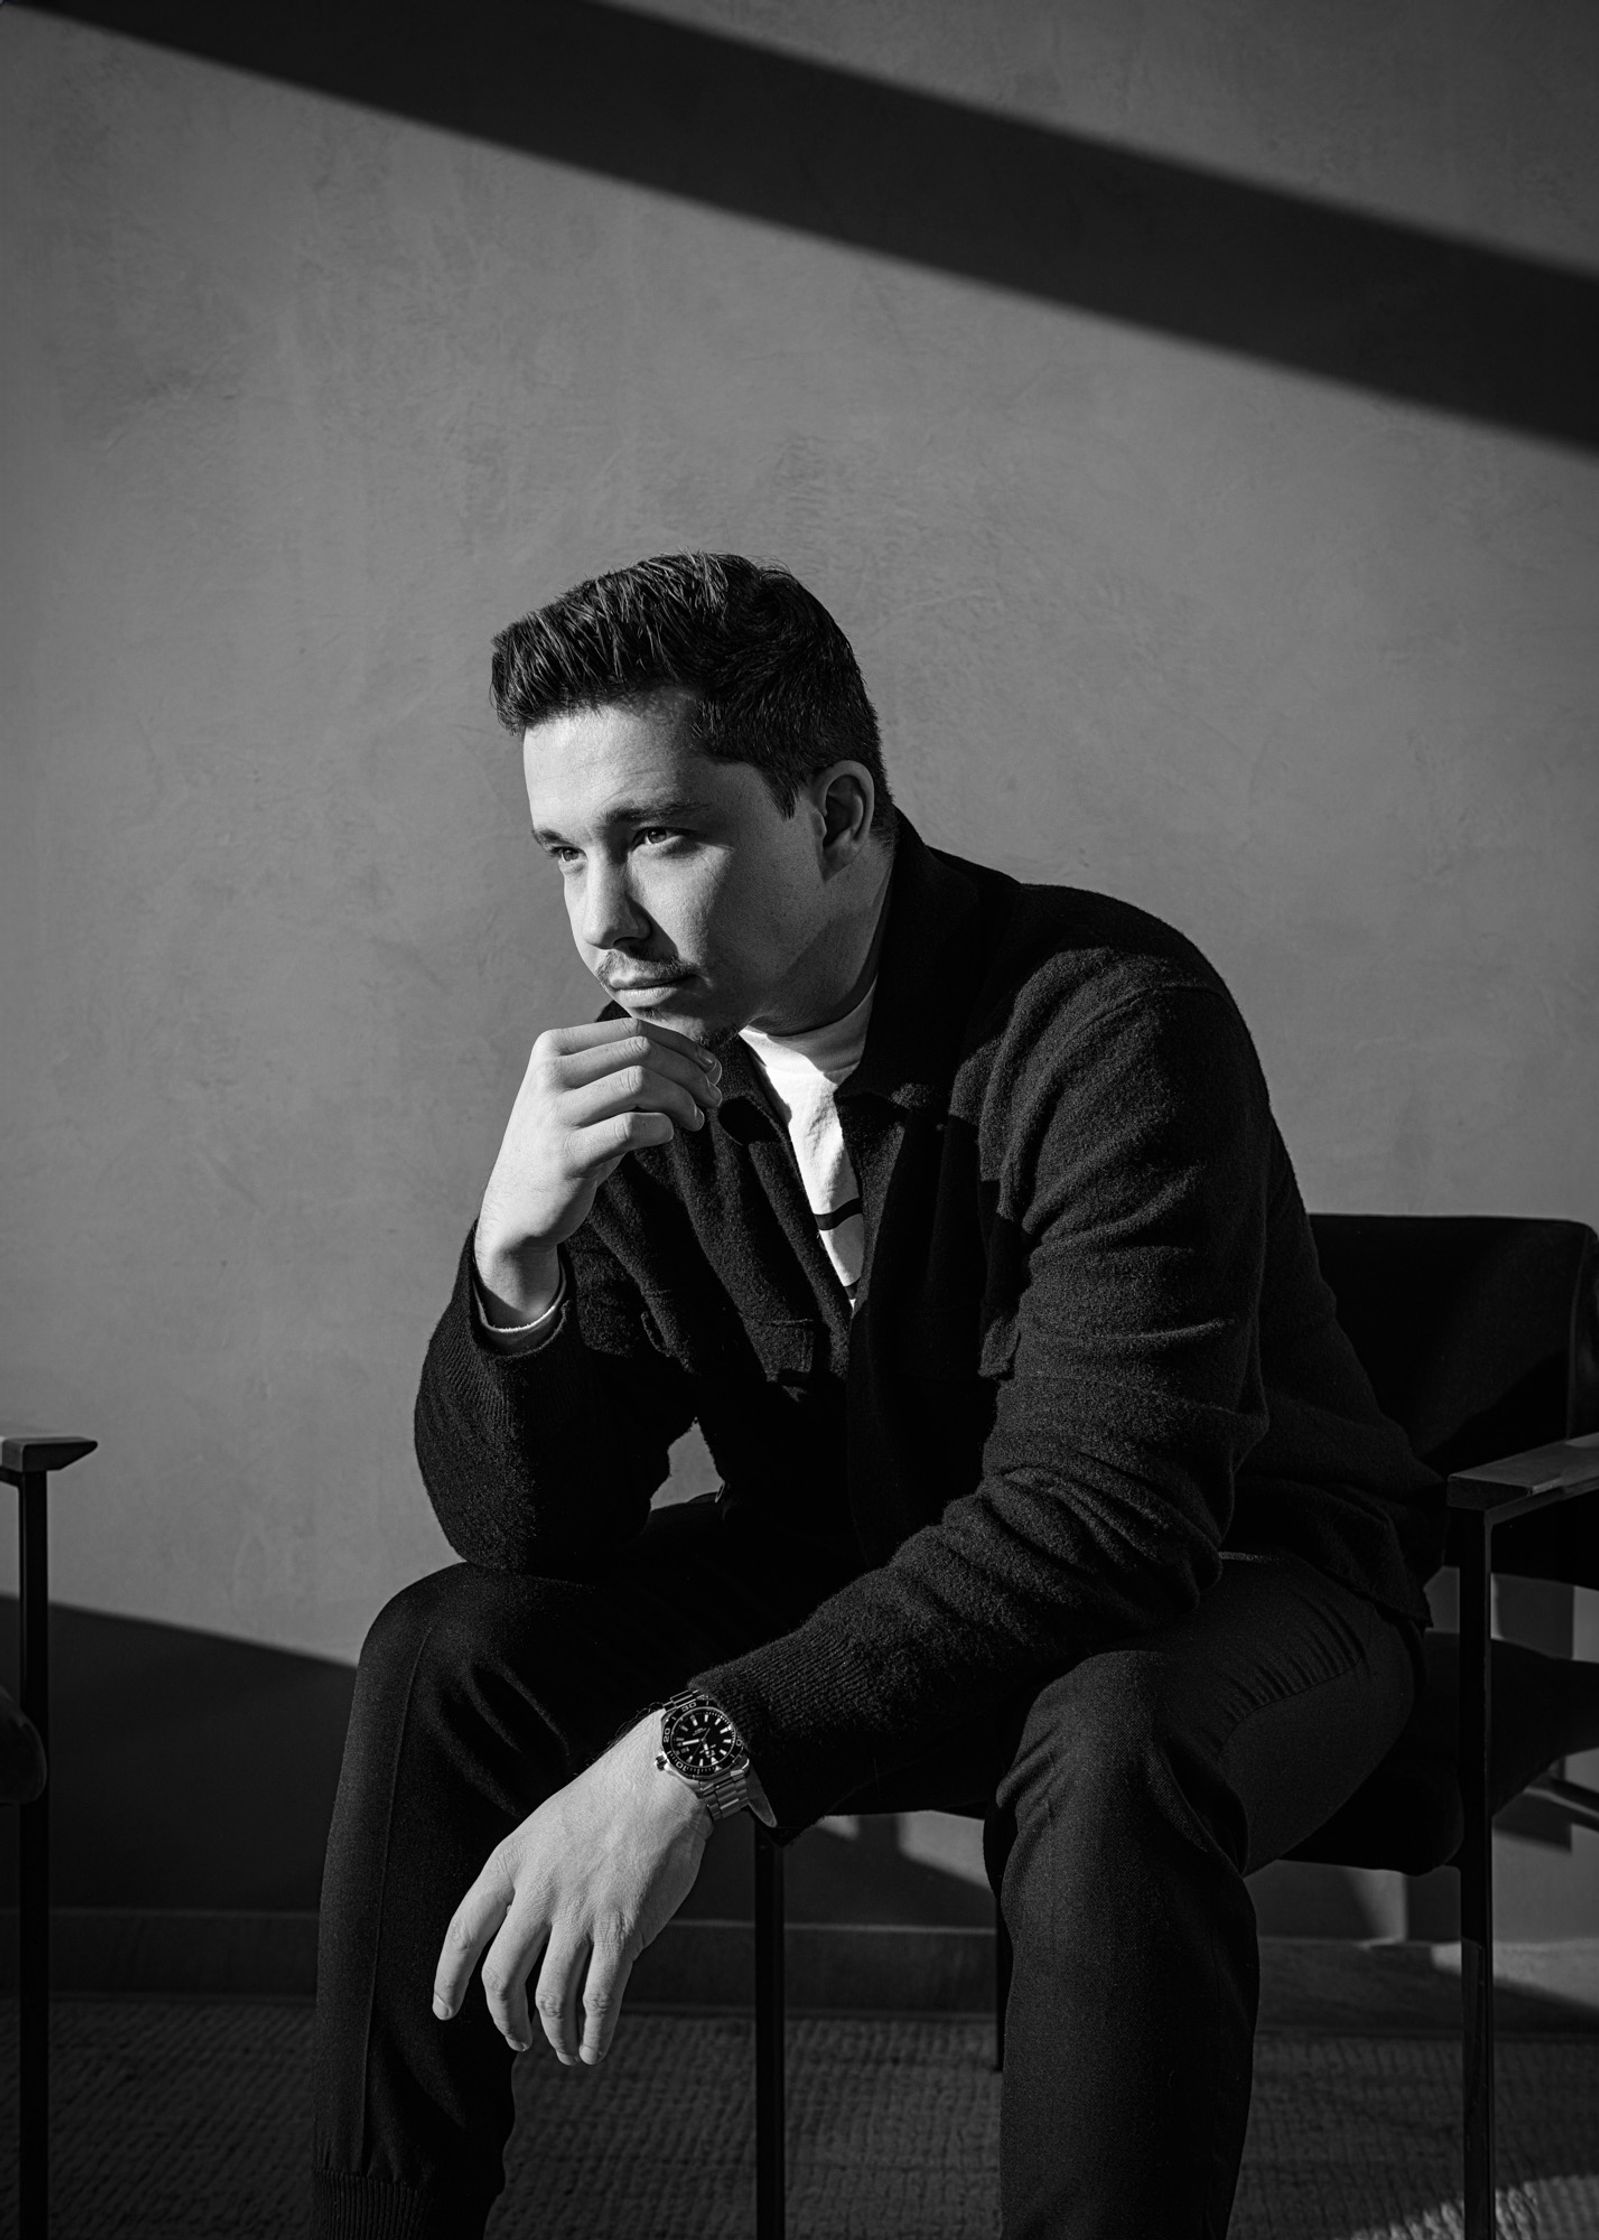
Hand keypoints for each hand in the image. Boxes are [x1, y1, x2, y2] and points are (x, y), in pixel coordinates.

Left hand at [432, 1716, 711, 2065]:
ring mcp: (579, 1914)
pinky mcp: (621, 1930)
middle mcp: (537, 1892)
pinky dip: (593, 2034)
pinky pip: (598, 2000)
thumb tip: (533, 1940)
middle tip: (515, 2038)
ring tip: (562, 2050)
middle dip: (504, 2020)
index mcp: (510, 1863)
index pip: (463, 1933)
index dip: (448, 1979)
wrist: (659, 1780)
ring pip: (549, 1999)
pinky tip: (593, 2048)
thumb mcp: (544, 1829)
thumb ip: (528, 1880)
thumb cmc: (607, 1800)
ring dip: (553, 2035)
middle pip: (501, 1977)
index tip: (444, 2008)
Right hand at [475, 1020, 721, 1317]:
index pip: (633, 1030)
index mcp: (554, 1048)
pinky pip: (632, 1126)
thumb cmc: (567, 1145)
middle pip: (642, 1051)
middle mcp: (550, 1073)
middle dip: (690, 1072)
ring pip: (640, 1082)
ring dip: (682, 1099)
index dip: (681, 1047)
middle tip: (712, 1096)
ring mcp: (555, 1113)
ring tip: (695, 1119)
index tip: (709, 1069)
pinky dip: (663, 1127)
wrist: (517, 1206)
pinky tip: (668, 1135)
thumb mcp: (588, 1097)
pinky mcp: (567, 1154)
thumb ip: (632, 1074)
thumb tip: (706, 1064)